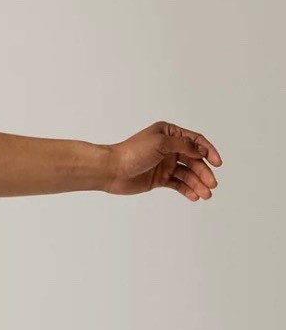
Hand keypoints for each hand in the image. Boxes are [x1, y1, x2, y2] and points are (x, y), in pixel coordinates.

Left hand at [102, 120, 221, 198]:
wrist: (111, 170)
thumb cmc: (132, 152)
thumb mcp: (161, 143)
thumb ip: (183, 145)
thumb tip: (201, 150)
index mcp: (170, 133)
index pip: (195, 141)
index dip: (208, 151)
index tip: (217, 163)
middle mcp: (169, 148)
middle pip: (194, 160)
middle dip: (204, 172)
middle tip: (212, 185)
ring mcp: (165, 164)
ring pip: (187, 174)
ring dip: (198, 183)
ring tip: (206, 195)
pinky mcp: (159, 179)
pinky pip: (178, 184)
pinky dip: (187, 190)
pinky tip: (194, 196)